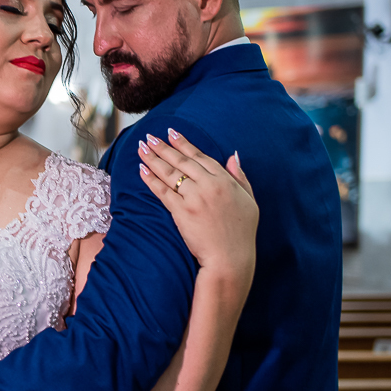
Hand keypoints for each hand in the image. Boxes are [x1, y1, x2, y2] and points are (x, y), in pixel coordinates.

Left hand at [137, 128, 257, 280]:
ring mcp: (194, 198)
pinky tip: (141, 170)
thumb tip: (233, 156)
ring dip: (153, 158)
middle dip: (163, 147)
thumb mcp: (249, 200)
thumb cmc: (241, 233)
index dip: (184, 144)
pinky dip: (151, 180)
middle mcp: (209, 185)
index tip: (172, 133)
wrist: (230, 257)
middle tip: (149, 136)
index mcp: (225, 181)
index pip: (200, 157)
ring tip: (141, 147)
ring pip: (170, 173)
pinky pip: (163, 191)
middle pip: (182, 161)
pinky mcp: (182, 212)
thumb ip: (240, 177)